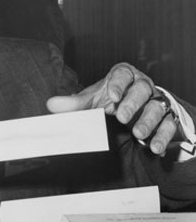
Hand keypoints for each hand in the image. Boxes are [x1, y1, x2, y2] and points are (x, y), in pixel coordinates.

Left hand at [47, 63, 177, 154]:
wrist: (136, 109)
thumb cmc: (112, 100)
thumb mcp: (94, 100)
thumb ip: (75, 103)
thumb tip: (51, 105)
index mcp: (124, 76)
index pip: (123, 73)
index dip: (118, 83)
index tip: (111, 95)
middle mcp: (143, 87)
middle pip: (142, 89)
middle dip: (132, 102)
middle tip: (122, 116)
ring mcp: (157, 102)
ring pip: (157, 107)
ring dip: (148, 121)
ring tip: (138, 134)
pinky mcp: (167, 119)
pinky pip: (169, 125)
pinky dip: (162, 136)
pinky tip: (154, 148)